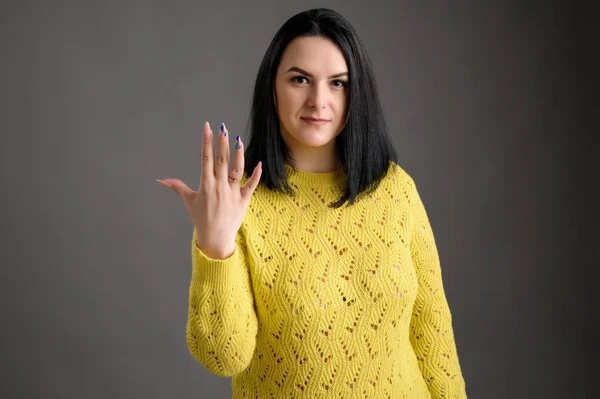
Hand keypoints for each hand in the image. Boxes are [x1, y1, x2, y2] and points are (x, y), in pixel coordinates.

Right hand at [156, 122, 261, 259]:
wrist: (215, 239)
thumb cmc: (201, 219)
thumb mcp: (189, 201)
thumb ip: (177, 187)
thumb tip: (161, 180)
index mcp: (206, 185)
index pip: (205, 158)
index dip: (207, 142)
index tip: (207, 128)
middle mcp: (219, 187)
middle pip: (221, 161)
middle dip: (222, 143)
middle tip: (223, 127)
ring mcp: (232, 193)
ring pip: (237, 170)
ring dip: (238, 155)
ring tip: (238, 140)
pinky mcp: (244, 200)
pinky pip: (251, 185)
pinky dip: (256, 175)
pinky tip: (259, 163)